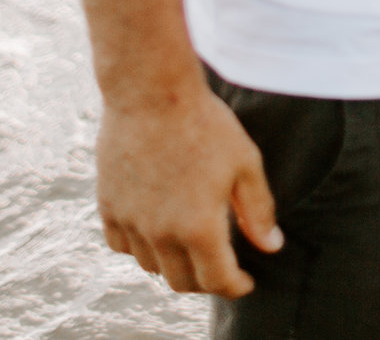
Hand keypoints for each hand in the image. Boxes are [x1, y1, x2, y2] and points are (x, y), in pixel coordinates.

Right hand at [96, 82, 280, 296]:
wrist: (152, 92)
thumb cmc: (205, 123)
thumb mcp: (245, 163)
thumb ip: (258, 210)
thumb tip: (271, 245)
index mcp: (199, 227)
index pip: (217, 281)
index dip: (235, 287)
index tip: (245, 282)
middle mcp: (161, 233)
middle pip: (182, 282)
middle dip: (205, 282)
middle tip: (219, 266)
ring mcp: (130, 221)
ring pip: (151, 266)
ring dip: (172, 264)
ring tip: (189, 245)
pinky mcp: (108, 205)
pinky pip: (121, 245)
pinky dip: (139, 247)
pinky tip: (155, 229)